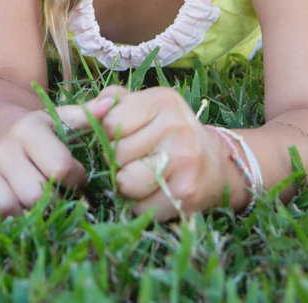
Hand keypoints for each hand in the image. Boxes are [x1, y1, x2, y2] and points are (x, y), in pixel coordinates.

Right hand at [0, 109, 87, 215]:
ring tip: (33, 199)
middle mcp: (3, 148)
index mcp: (28, 129)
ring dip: (29, 211)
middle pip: (38, 195)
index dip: (74, 179)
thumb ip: (84, 116)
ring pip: (15, 208)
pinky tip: (15, 206)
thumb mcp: (57, 120)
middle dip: (53, 199)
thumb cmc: (37, 134)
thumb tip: (112, 103)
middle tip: (54, 193)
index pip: (60, 168)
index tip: (74, 177)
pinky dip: (7, 218)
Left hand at [55, 86, 232, 218]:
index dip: (109, 134)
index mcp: (162, 101)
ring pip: (124, 182)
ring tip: (145, 176)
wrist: (218, 165)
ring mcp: (183, 161)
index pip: (109, 122)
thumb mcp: (146, 106)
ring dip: (127, 186)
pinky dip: (142, 205)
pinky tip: (158, 192)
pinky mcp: (185, 194)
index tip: (126, 137)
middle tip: (138, 159)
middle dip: (118, 161)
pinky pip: (140, 207)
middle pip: (114, 154)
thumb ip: (113, 102)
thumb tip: (89, 111)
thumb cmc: (171, 133)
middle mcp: (175, 127)